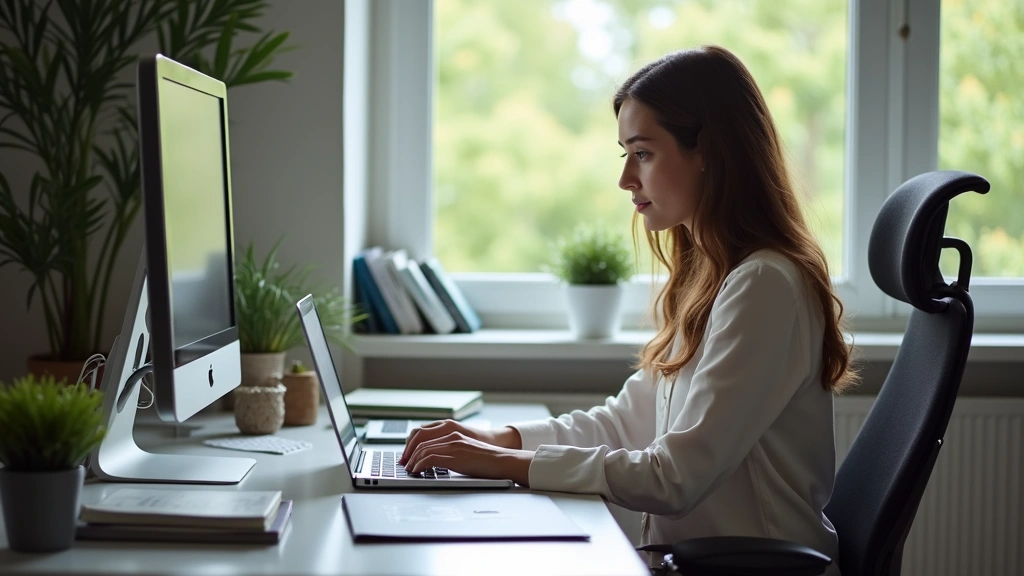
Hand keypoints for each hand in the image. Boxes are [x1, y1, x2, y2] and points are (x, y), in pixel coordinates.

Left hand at [400, 420, 520, 464]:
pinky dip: (420, 465)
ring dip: (412, 460)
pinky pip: (430, 458)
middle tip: (404, 464)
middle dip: (409, 453)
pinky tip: (417, 471)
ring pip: (423, 449)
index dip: (413, 445)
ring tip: (409, 469)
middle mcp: (451, 436)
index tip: (409, 456)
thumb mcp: (467, 451)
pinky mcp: (455, 456)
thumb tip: (438, 462)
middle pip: (421, 440)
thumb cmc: (487, 460)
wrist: (503, 461)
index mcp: (454, 433)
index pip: (426, 435)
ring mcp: (453, 445)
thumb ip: (453, 451)